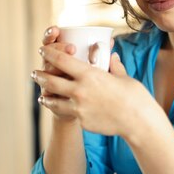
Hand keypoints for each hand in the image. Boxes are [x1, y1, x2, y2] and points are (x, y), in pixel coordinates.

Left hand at [32, 45, 152, 136]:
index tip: (43, 50)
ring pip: (53, 100)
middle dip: (40, 76)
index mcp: (89, 75)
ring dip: (46, 96)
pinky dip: (61, 109)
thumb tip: (112, 56)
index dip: (49, 54)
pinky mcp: (82, 122)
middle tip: (35, 73)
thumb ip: (113, 66)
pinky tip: (59, 108)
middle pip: (51, 81)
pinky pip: (67, 113)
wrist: (138, 122)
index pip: (62, 60)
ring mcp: (79, 108)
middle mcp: (80, 91)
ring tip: (42, 94)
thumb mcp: (123, 77)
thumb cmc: (134, 97)